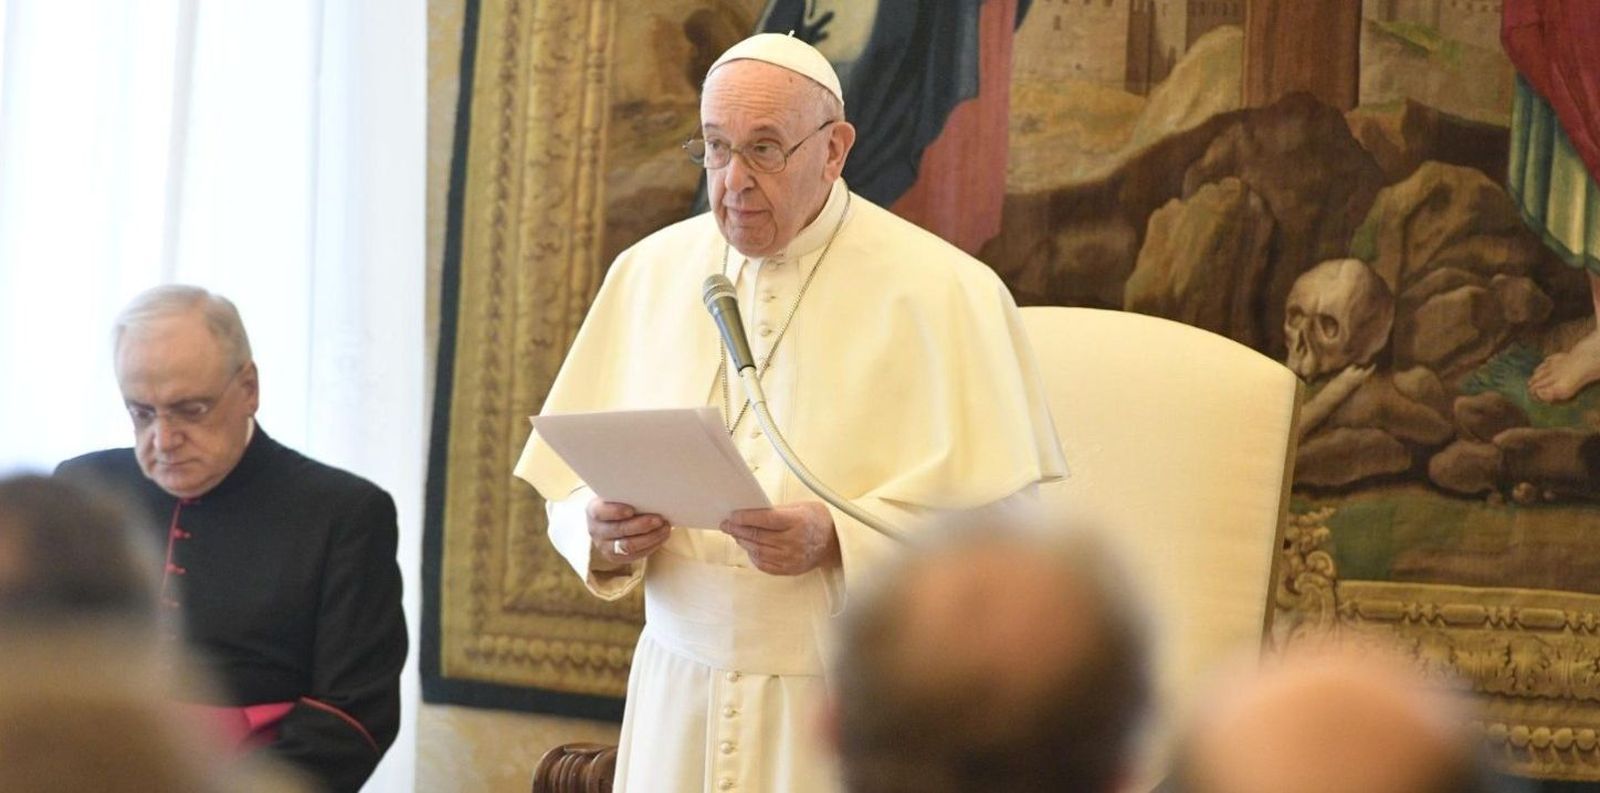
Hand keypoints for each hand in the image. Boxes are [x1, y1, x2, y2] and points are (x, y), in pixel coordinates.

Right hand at [587, 498, 670, 568]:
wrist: (607, 521)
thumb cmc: (617, 503)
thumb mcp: (615, 495)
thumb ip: (625, 494)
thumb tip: (650, 489)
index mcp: (593, 511)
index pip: (601, 512)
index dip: (615, 511)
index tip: (631, 510)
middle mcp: (596, 530)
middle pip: (619, 530)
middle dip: (642, 525)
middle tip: (659, 519)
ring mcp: (605, 546)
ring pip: (629, 546)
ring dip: (650, 537)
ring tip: (665, 528)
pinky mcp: (615, 557)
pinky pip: (635, 555)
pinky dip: (651, 546)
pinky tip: (662, 537)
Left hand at [721, 501, 838, 575]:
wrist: (836, 543)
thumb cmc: (818, 520)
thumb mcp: (801, 507)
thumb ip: (776, 510)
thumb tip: (750, 512)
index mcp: (797, 521)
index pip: (764, 519)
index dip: (744, 517)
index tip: (732, 516)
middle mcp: (793, 541)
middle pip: (757, 536)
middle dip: (738, 529)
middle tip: (726, 525)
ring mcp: (791, 558)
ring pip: (757, 550)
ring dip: (743, 542)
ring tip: (736, 535)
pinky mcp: (789, 569)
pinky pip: (764, 564)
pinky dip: (753, 556)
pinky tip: (750, 548)